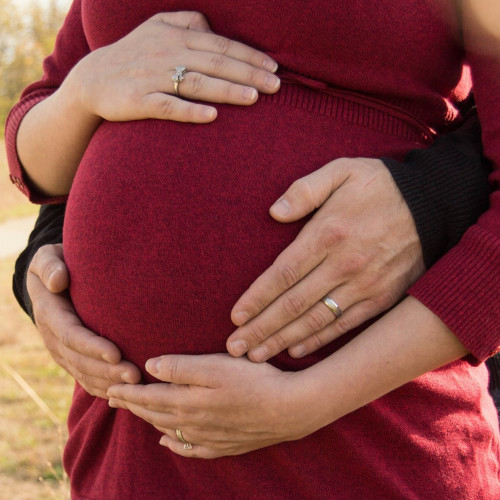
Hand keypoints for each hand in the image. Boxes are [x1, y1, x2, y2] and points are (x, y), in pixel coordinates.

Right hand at [28, 244, 140, 397]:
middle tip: (135, 376)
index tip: (116, 354)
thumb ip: (49, 265)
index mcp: (50, 314)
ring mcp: (62, 351)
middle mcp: (54, 337)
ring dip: (110, 382)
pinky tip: (126, 394)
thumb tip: (58, 281)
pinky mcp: (72, 358)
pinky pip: (86, 379)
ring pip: (84, 374)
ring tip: (137, 386)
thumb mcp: (47, 258)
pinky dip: (104, 389)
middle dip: (107, 371)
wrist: (53, 280)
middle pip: (80, 361)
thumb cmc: (57, 264)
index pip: (71, 335)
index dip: (91, 347)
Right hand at [68, 11, 279, 123]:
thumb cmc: (134, 54)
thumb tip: (212, 27)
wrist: (92, 79)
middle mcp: (167, 53)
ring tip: (254, 98)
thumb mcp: (156, 28)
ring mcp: (152, 78)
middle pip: (215, 63)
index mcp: (175, 35)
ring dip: (226, 90)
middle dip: (248, 74)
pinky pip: (168, 106)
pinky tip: (212, 117)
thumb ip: (187, 22)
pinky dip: (190, 111)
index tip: (274, 69)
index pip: (220, 45)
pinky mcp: (138, 101)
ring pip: (196, 83)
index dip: (249, 56)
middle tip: (276, 87)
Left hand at [107, 354, 322, 458]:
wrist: (288, 409)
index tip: (110, 389)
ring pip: (168, 430)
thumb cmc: (253, 381)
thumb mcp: (215, 366)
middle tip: (113, 400)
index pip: (148, 398)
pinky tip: (168, 442)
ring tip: (136, 415)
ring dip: (148, 421)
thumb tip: (149, 367)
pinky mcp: (224, 444)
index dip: (128, 393)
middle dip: (132, 406)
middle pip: (154, 415)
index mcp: (187, 402)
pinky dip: (174, 444)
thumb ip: (181, 367)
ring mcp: (208, 437)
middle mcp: (192, 423)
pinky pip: (190, 448)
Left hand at [227, 158, 425, 361]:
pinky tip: (296, 350)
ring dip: (283, 339)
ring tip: (256, 355)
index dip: (256, 298)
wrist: (434, 203)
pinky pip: (345, 325)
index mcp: (328, 233)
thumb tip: (274, 212)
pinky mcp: (382, 297)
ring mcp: (365, 284)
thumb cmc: (380, 185)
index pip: (283, 273)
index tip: (235, 316)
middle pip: (293, 304)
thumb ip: (305, 190)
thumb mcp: (342, 171)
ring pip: (316, 320)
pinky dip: (320, 340)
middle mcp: (344, 264)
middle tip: (235, 346)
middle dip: (261, 328)